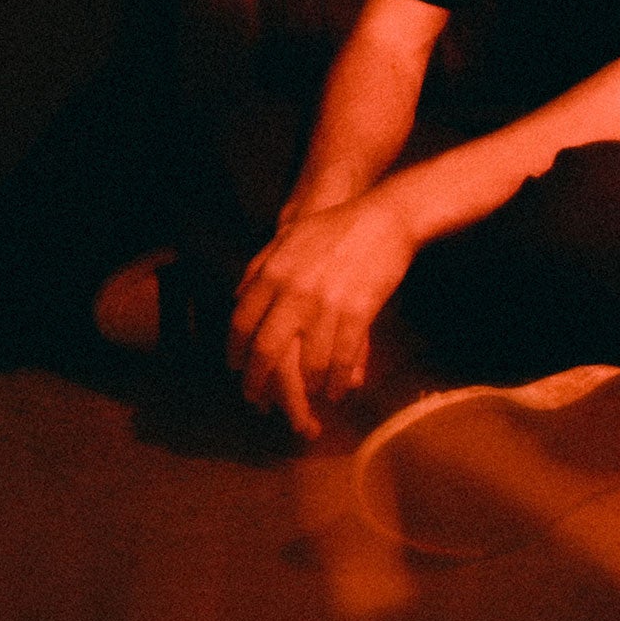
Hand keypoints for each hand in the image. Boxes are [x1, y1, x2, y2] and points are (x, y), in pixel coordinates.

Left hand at [229, 187, 424, 438]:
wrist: (385, 219)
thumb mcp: (289, 237)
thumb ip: (260, 266)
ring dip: (305, 388)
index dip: (235, 350)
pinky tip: (336, 392)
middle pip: (267, 350)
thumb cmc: (336, 226)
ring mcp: (327, 305)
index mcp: (274, 272)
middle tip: (257, 400)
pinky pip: (343, 359)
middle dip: (258, 382)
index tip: (234, 368)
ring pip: (308, 363)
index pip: (242, 321)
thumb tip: (237, 296)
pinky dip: (338, 382)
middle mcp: (294, 292)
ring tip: (305, 399)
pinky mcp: (358, 313)